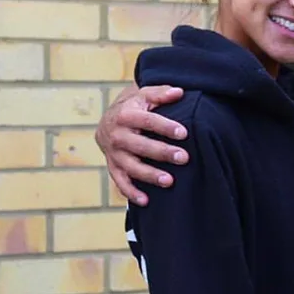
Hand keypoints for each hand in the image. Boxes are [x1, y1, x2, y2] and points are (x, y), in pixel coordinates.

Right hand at [95, 84, 187, 205]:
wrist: (109, 120)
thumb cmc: (134, 107)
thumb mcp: (145, 95)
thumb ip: (161, 94)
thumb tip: (179, 92)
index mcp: (125, 115)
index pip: (147, 121)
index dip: (165, 127)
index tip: (184, 133)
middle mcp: (117, 135)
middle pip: (140, 146)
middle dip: (162, 153)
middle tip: (184, 158)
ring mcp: (114, 153)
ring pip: (131, 167)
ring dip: (149, 175)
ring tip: (170, 181)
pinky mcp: (113, 166)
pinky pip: (120, 182)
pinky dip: (131, 192)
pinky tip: (146, 201)